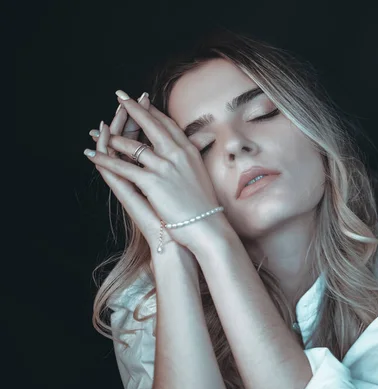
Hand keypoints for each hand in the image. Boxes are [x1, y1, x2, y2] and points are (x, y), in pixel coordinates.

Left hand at [86, 90, 226, 252]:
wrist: (207, 224)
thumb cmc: (204, 204)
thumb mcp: (200, 173)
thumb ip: (193, 155)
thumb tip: (198, 143)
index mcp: (189, 150)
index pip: (167, 123)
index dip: (152, 111)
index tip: (141, 100)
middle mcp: (177, 153)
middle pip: (151, 124)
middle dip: (133, 109)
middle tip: (119, 96)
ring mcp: (164, 166)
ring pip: (134, 145)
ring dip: (114, 138)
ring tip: (101, 132)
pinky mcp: (152, 181)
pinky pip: (122, 167)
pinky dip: (105, 160)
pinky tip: (92, 155)